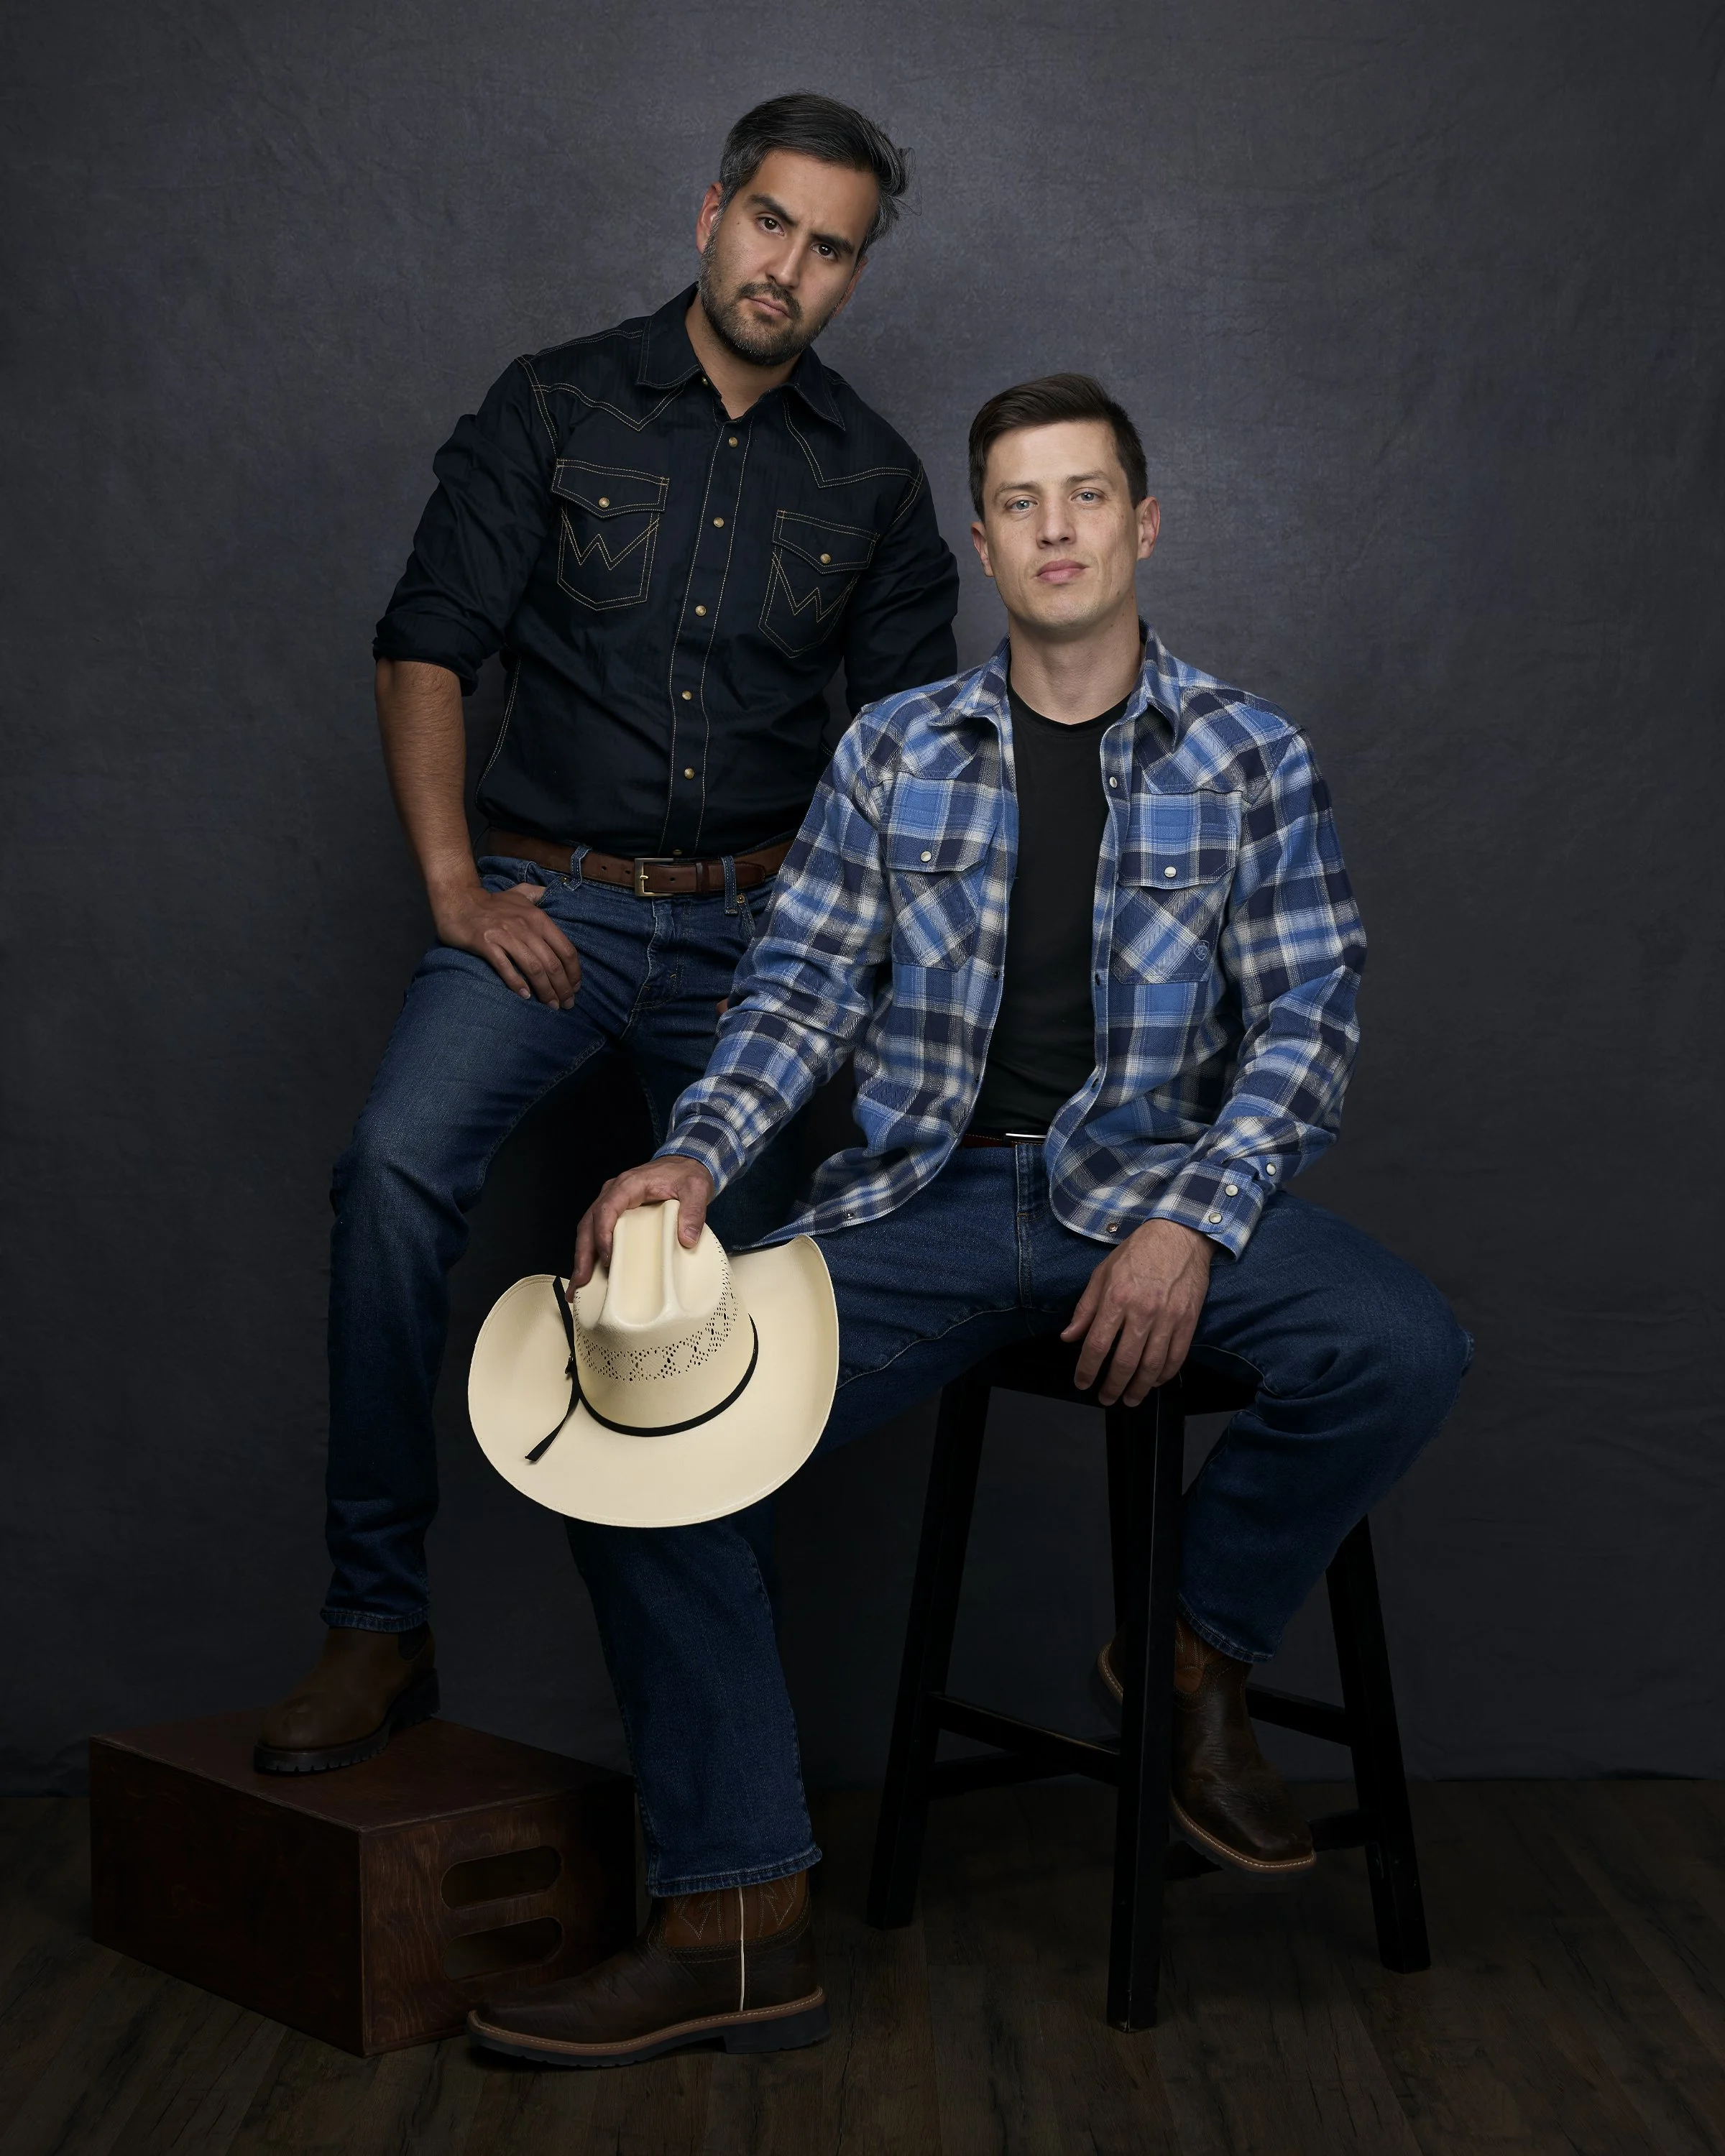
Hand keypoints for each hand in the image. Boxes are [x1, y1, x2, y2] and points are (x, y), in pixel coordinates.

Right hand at [432, 880, 581, 1007]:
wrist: (458, 901)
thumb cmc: (491, 902)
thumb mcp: (519, 893)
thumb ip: (538, 894)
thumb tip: (552, 892)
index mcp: (538, 918)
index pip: (565, 949)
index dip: (574, 972)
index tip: (575, 987)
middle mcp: (525, 927)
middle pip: (552, 963)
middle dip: (563, 987)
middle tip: (567, 1004)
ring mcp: (506, 935)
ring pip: (533, 968)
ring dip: (545, 990)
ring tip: (551, 1005)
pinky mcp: (486, 944)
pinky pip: (505, 967)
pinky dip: (517, 983)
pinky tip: (525, 996)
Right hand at [572, 1156, 715, 1286]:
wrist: (685, 1163)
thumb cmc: (686, 1174)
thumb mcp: (696, 1189)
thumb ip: (693, 1211)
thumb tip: (686, 1239)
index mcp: (628, 1185)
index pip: (607, 1209)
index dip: (603, 1234)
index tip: (607, 1258)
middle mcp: (613, 1192)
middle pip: (589, 1223)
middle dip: (583, 1253)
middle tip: (581, 1280)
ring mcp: (612, 1202)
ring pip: (587, 1229)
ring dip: (582, 1256)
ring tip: (579, 1285)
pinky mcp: (615, 1212)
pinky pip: (596, 1231)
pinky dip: (591, 1252)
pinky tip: (589, 1273)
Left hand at [1061, 1218, 1215, 1407]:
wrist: (1180, 1235)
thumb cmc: (1138, 1252)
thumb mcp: (1102, 1273)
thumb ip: (1085, 1308)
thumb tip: (1069, 1337)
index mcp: (1116, 1298)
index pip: (1097, 1345)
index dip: (1087, 1369)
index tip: (1082, 1383)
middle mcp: (1142, 1312)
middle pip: (1124, 1362)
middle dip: (1112, 1387)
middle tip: (1105, 1398)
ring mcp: (1168, 1318)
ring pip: (1152, 1366)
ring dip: (1139, 1389)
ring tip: (1129, 1399)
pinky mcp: (1189, 1321)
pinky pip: (1176, 1357)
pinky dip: (1164, 1375)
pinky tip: (1154, 1382)